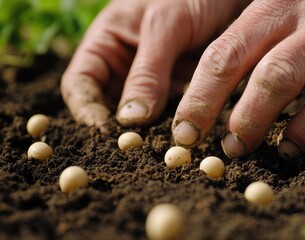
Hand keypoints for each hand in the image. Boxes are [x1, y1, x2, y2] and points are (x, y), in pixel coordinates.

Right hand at [61, 0, 249, 132]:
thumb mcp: (166, 23)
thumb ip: (148, 70)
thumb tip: (129, 120)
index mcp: (106, 44)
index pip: (80, 85)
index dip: (87, 111)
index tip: (106, 133)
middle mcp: (125, 68)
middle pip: (108, 108)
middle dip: (118, 131)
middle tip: (135, 150)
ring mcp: (153, 83)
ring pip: (140, 118)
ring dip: (148, 134)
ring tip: (159, 148)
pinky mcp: (177, 92)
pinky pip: (169, 116)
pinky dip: (173, 128)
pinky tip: (183, 137)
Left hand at [172, 0, 304, 158]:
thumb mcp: (283, 4)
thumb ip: (257, 37)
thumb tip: (219, 90)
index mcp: (274, 0)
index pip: (225, 55)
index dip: (201, 99)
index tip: (186, 132)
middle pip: (260, 74)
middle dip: (236, 118)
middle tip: (225, 147)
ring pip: (297, 84)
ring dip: (268, 124)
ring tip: (250, 148)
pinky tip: (296, 144)